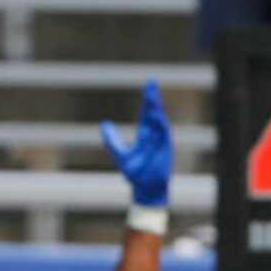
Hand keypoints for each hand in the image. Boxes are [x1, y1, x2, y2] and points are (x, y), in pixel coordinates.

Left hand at [101, 79, 173, 208]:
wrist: (145, 187)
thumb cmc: (135, 173)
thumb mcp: (120, 153)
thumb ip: (112, 139)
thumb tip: (105, 123)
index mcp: (144, 135)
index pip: (146, 113)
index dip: (147, 100)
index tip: (149, 86)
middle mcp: (154, 135)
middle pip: (153, 112)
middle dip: (153, 98)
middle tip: (152, 83)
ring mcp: (161, 141)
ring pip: (159, 120)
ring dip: (157, 108)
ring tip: (153, 95)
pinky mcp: (166, 148)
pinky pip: (164, 134)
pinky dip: (161, 124)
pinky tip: (158, 114)